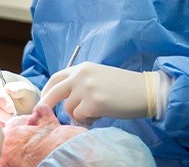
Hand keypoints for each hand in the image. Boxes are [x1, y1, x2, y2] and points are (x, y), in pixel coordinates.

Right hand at [0, 71, 41, 120]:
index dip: (0, 98)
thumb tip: (8, 89)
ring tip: (12, 122)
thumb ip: (20, 89)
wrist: (25, 104)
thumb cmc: (27, 94)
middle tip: (13, 119)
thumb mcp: (29, 90)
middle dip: (0, 112)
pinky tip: (7, 125)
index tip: (12, 109)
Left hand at [40, 62, 155, 123]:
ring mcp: (86, 88)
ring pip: (68, 108)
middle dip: (46, 105)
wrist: (145, 91)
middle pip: (53, 92)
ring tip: (95, 112)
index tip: (43, 101)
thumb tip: (62, 99)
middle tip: (44, 114)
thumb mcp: (97, 76)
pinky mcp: (93, 103)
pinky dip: (87, 120)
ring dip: (78, 115)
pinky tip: (100, 115)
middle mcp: (80, 75)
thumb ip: (79, 82)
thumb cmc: (123, 86)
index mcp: (81, 68)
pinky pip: (80, 117)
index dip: (47, 91)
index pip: (55, 78)